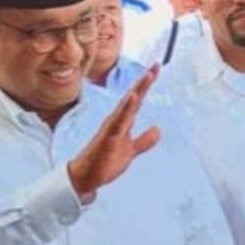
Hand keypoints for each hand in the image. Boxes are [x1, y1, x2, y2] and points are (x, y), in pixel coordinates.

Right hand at [67, 65, 161, 198]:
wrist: (85, 178)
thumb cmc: (105, 161)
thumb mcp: (131, 150)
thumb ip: (144, 140)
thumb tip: (158, 130)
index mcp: (123, 122)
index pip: (137, 100)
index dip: (146, 85)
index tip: (155, 69)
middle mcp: (117, 120)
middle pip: (133, 97)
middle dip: (144, 81)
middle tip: (155, 65)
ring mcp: (112, 127)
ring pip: (127, 105)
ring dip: (138, 90)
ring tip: (148, 75)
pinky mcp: (109, 137)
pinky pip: (119, 120)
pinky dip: (126, 108)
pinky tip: (133, 97)